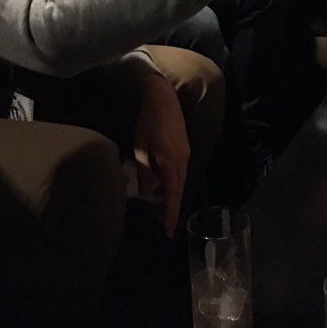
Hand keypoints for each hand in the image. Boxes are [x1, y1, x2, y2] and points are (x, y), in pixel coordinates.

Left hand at [133, 73, 190, 237]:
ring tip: (159, 211)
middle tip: (165, 228)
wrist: (162, 96)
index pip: (172, 194)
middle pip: (179, 190)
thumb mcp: (141, 148)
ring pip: (179, 181)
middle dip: (172, 209)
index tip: (167, 231)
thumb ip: (145, 172)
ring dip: (170, 196)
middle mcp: (183, 160)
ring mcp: (185, 153)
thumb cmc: (148, 121)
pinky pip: (178, 171)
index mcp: (172, 161)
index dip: (169, 213)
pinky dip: (171, 183)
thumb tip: (147, 194)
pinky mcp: (183, 148)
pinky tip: (159, 187)